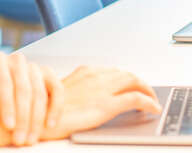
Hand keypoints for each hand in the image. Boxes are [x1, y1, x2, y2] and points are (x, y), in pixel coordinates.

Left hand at [0, 53, 62, 145]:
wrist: (0, 86)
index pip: (4, 83)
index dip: (7, 106)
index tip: (8, 127)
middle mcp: (17, 60)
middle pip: (24, 90)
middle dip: (23, 118)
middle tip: (19, 140)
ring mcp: (34, 66)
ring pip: (40, 93)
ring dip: (37, 119)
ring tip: (30, 139)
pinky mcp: (48, 73)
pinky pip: (57, 89)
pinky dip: (56, 108)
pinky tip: (50, 125)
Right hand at [42, 66, 161, 140]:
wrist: (38, 119)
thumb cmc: (47, 111)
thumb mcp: (65, 94)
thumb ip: (81, 91)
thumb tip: (92, 98)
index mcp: (85, 72)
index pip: (114, 71)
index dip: (127, 79)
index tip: (133, 86)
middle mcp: (95, 76)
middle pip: (127, 74)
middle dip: (141, 83)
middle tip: (148, 93)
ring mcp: (102, 90)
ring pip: (135, 82)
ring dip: (148, 90)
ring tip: (153, 100)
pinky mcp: (106, 105)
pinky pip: (135, 99)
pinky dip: (148, 102)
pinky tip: (153, 109)